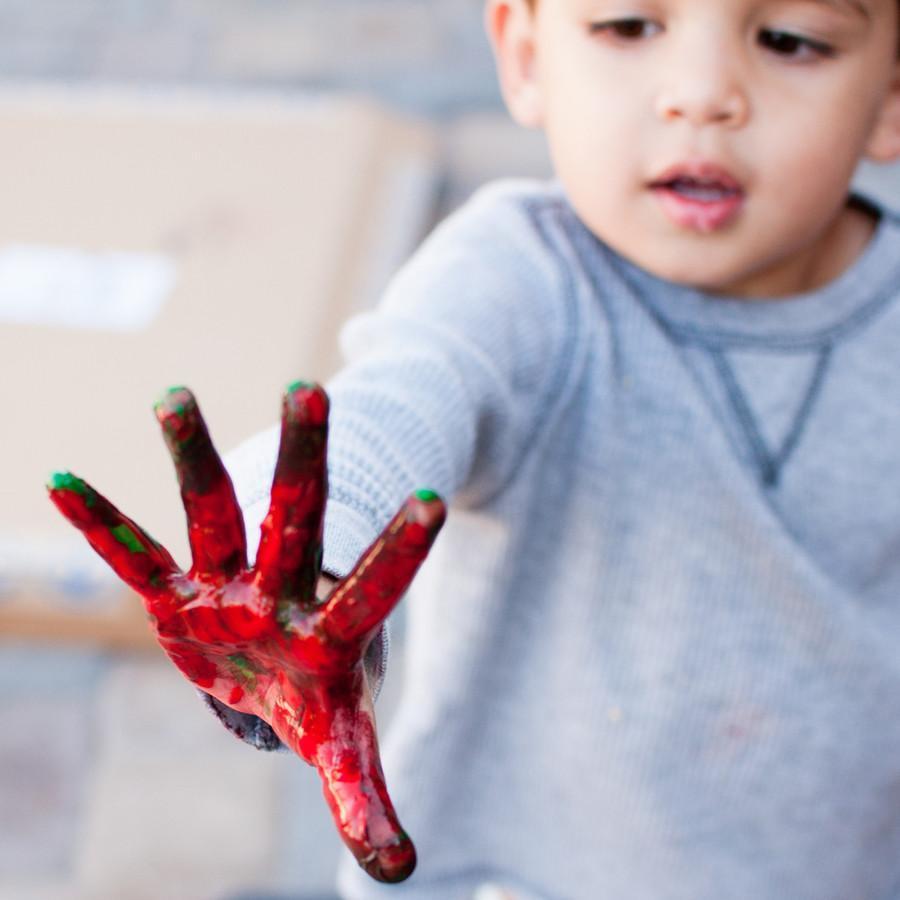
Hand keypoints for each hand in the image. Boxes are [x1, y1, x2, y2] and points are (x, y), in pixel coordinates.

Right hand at [47, 382, 445, 882]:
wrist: (279, 664)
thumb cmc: (318, 698)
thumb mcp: (343, 750)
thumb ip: (365, 800)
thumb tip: (400, 873)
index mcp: (333, 626)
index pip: (374, 584)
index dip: (401, 549)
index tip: (432, 496)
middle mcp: (282, 589)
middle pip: (297, 517)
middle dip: (304, 460)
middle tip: (308, 387)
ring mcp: (229, 582)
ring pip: (214, 509)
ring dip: (192, 458)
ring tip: (173, 396)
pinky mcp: (179, 590)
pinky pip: (137, 554)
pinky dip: (103, 527)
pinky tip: (61, 482)